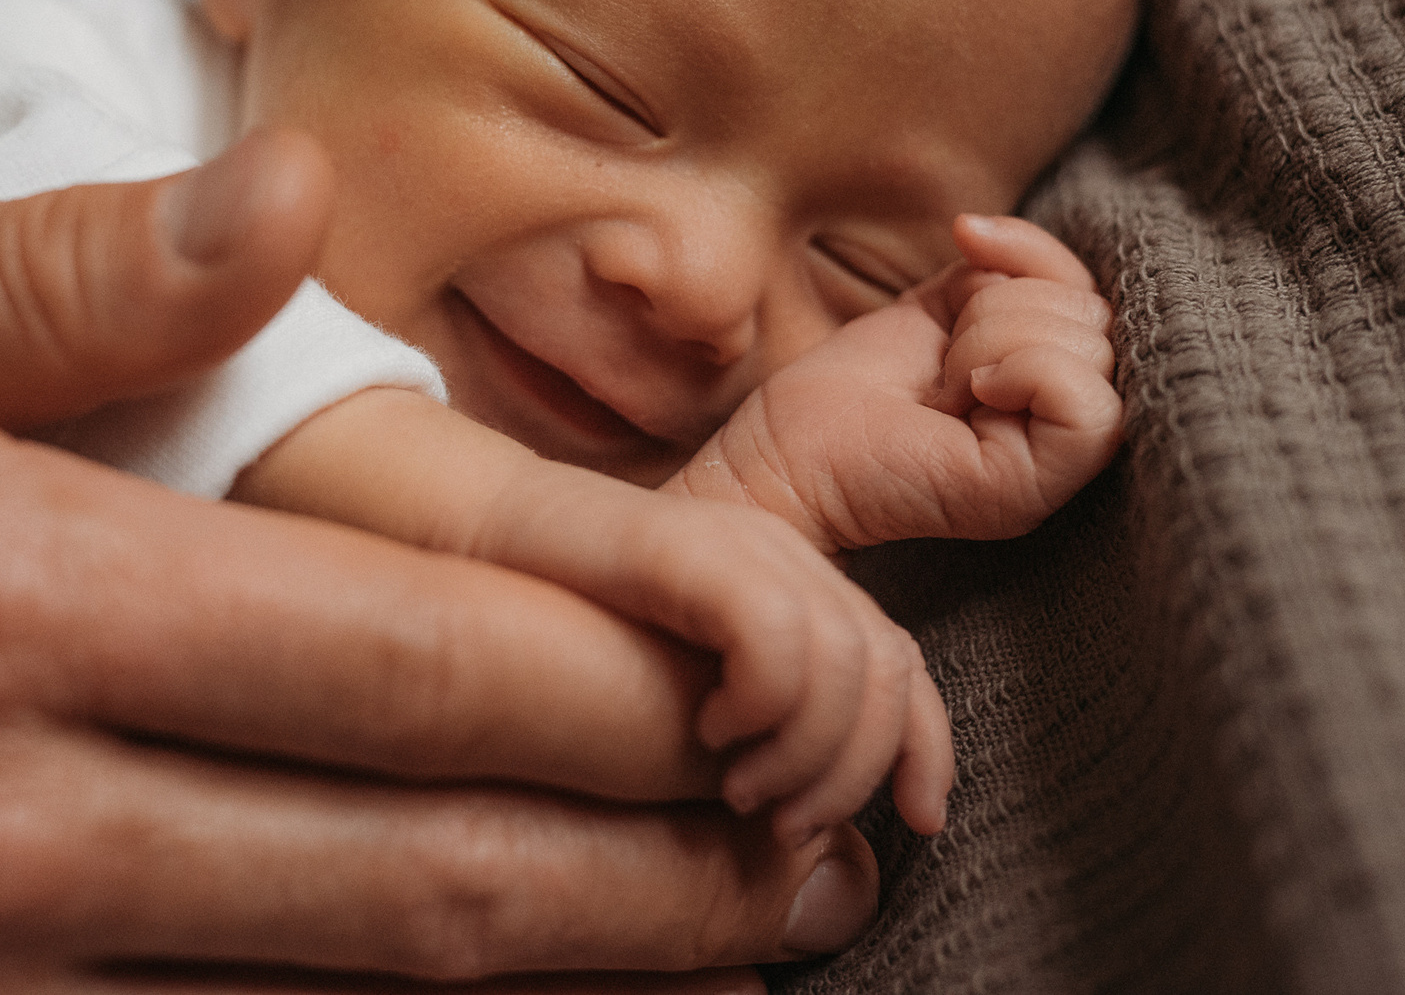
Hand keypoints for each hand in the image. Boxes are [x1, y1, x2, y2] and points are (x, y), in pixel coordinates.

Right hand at [0, 133, 876, 989]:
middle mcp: (0, 829)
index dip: (637, 678)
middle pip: (430, 866)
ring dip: (577, 975)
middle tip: (839, 835)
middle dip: (672, 863)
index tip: (782, 666)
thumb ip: (56, 275)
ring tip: (751, 936)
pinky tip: (500, 994)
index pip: (405, 655)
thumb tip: (299, 195)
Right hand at [469, 461, 954, 844]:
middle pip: (888, 666)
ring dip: (807, 752)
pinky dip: (763, 702)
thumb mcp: (683, 713)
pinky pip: (775, 630)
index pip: (902, 663)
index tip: (918, 823)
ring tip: (738, 789)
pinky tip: (709, 729)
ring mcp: (741, 546)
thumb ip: (754, 752)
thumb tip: (830, 864)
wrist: (479, 540)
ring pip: (848, 659)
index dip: (926, 746)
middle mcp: (783, 559)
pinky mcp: (691, 547)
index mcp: (793, 590)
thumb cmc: (568, 641)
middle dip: (856, 769)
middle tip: (787, 826)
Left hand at [670, 214, 1122, 552]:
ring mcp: (1060, 464)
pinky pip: (1087, 407)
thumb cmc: (862, 385)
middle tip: (943, 361)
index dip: (1031, 255)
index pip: (1091, 293)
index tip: (965, 247)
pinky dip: (1025, 374)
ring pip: (1089, 352)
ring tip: (944, 385)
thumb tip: (977, 227)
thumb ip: (997, 267)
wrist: (795, 449)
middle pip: (1093, 317)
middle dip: (1000, 308)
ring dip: (991, 342)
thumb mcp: (944, 302)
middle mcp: (1068, 424)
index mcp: (1056, 380)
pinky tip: (968, 394)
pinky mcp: (1036, 489)